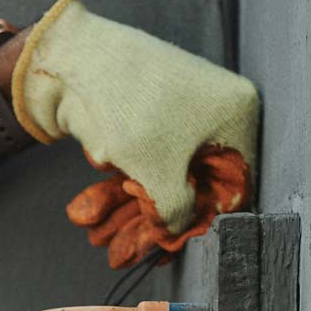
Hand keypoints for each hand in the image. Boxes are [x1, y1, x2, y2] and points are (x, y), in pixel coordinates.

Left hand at [11, 0, 259, 266]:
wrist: (73, 58)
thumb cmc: (127, 107)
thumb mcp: (159, 174)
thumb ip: (175, 212)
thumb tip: (176, 233)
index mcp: (237, 115)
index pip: (234, 184)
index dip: (202, 220)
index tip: (171, 246)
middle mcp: (215, 110)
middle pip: (191, 182)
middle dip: (153, 219)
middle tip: (126, 252)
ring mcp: (178, 110)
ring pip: (159, 173)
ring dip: (128, 210)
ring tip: (99, 237)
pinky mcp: (145, 114)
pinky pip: (139, 158)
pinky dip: (116, 185)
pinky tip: (91, 216)